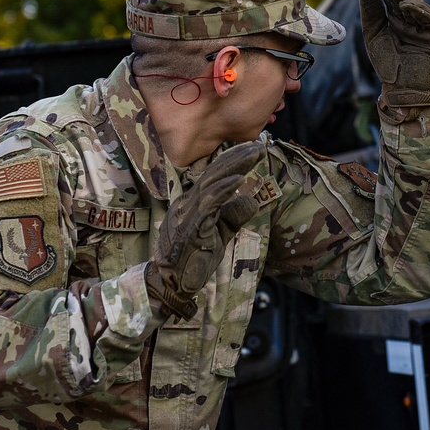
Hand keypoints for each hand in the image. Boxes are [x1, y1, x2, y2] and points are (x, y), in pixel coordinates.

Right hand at [147, 141, 262, 319]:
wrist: (172, 284)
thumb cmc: (194, 259)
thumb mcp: (220, 233)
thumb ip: (233, 216)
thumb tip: (253, 199)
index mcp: (193, 202)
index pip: (214, 176)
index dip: (233, 161)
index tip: (253, 150)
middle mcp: (188, 203)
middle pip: (213, 173)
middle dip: (236, 157)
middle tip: (258, 145)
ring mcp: (187, 213)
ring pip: (211, 183)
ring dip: (233, 167)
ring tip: (252, 155)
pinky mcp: (190, 226)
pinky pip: (208, 204)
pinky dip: (223, 189)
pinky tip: (238, 180)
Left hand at [357, 0, 429, 107]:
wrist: (401, 89)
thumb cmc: (388, 63)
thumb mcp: (374, 33)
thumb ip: (371, 10)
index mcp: (400, 14)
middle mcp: (415, 17)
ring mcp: (427, 26)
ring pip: (416, 3)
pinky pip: (429, 20)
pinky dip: (417, 11)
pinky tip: (405, 5)